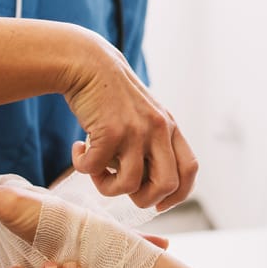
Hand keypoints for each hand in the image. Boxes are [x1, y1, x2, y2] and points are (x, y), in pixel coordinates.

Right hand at [61, 34, 198, 210]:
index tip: (158, 204)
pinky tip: (78, 151)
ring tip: (94, 170)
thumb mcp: (142, 116)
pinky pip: (96, 169)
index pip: (189, 170)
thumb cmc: (110, 96)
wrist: (88, 64)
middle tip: (122, 190)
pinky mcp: (110, 130)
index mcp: (169, 127)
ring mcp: (136, 130)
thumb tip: (143, 186)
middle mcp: (158, 129)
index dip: (177, 195)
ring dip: (108, 187)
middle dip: (144, 199)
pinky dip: (83, 167)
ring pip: (130, 185)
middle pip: (167, 185)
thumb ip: (150, 144)